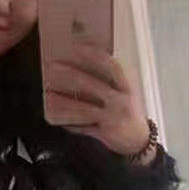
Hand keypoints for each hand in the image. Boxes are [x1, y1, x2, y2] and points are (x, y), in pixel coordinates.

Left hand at [44, 41, 151, 158]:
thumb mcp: (126, 95)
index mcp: (126, 89)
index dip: (95, 56)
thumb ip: (111, 82)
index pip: (112, 68)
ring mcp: (112, 118)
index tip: (78, 48)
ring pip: (83, 109)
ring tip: (48, 95)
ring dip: (63, 102)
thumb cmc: (129, 113)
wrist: (140, 142)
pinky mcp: (104, 133)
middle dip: (71, 75)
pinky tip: (55, 118)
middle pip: (92, 85)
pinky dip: (68, 124)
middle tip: (53, 68)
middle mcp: (120, 102)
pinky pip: (82, 128)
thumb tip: (86, 66)